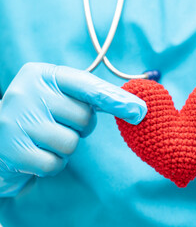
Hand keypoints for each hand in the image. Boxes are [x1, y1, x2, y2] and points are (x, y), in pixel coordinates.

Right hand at [0, 63, 146, 195]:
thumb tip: (137, 108)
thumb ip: (93, 97)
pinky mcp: (12, 150)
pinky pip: (54, 163)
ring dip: (66, 147)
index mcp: (42, 74)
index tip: (140, 111)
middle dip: (80, 127)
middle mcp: (26, 92)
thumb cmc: (41, 115)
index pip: (88, 85)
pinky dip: (53, 164)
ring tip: (46, 139)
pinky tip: (37, 154)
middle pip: (83, 117)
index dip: (116, 99)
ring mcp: (15, 121)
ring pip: (71, 143)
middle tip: (62, 125)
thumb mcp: (61, 96)